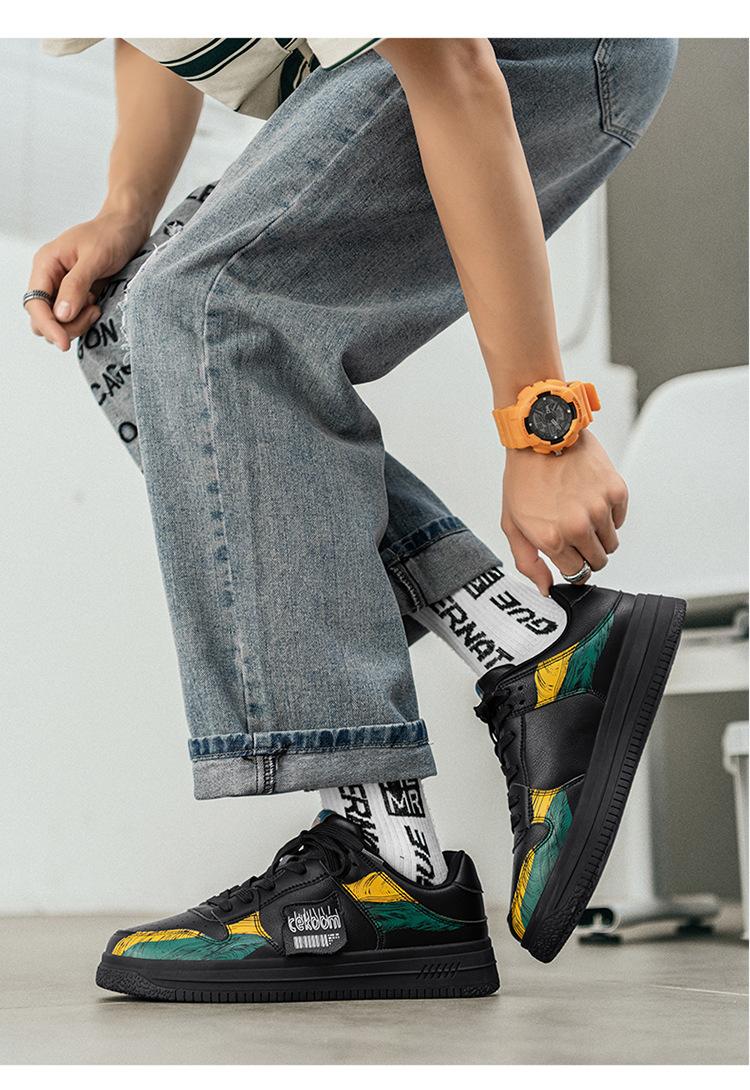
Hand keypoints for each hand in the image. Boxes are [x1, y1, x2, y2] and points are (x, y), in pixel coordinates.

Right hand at [25, 209, 150, 350]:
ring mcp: (63, 289)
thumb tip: (61, 315)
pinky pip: (73, 319)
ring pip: (58, 322)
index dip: (48, 326)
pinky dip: (84, 320)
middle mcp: (50, 278)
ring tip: (96, 306)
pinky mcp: (78, 296)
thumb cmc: (111, 235)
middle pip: (43, 318)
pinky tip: (98, 306)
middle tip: (91, 313)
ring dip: (77, 323)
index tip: (64, 343)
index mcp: (46, 265)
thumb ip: (76, 286)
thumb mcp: (94, 258)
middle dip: (64, 325)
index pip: (35, 304)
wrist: (128, 227)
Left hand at [501, 430, 627, 594]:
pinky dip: (609, 516)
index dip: (574, 568)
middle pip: (598, 562)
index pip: (577, 573)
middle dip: (587, 555)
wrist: (540, 437)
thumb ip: (528, 562)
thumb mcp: (513, 524)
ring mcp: (599, 509)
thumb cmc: (523, 477)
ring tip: (581, 516)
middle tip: (575, 537)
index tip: (571, 560)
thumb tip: (546, 587)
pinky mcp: (615, 491)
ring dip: (599, 536)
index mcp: (552, 539)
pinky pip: (620, 519)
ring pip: (611, 543)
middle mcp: (578, 527)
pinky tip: (591, 500)